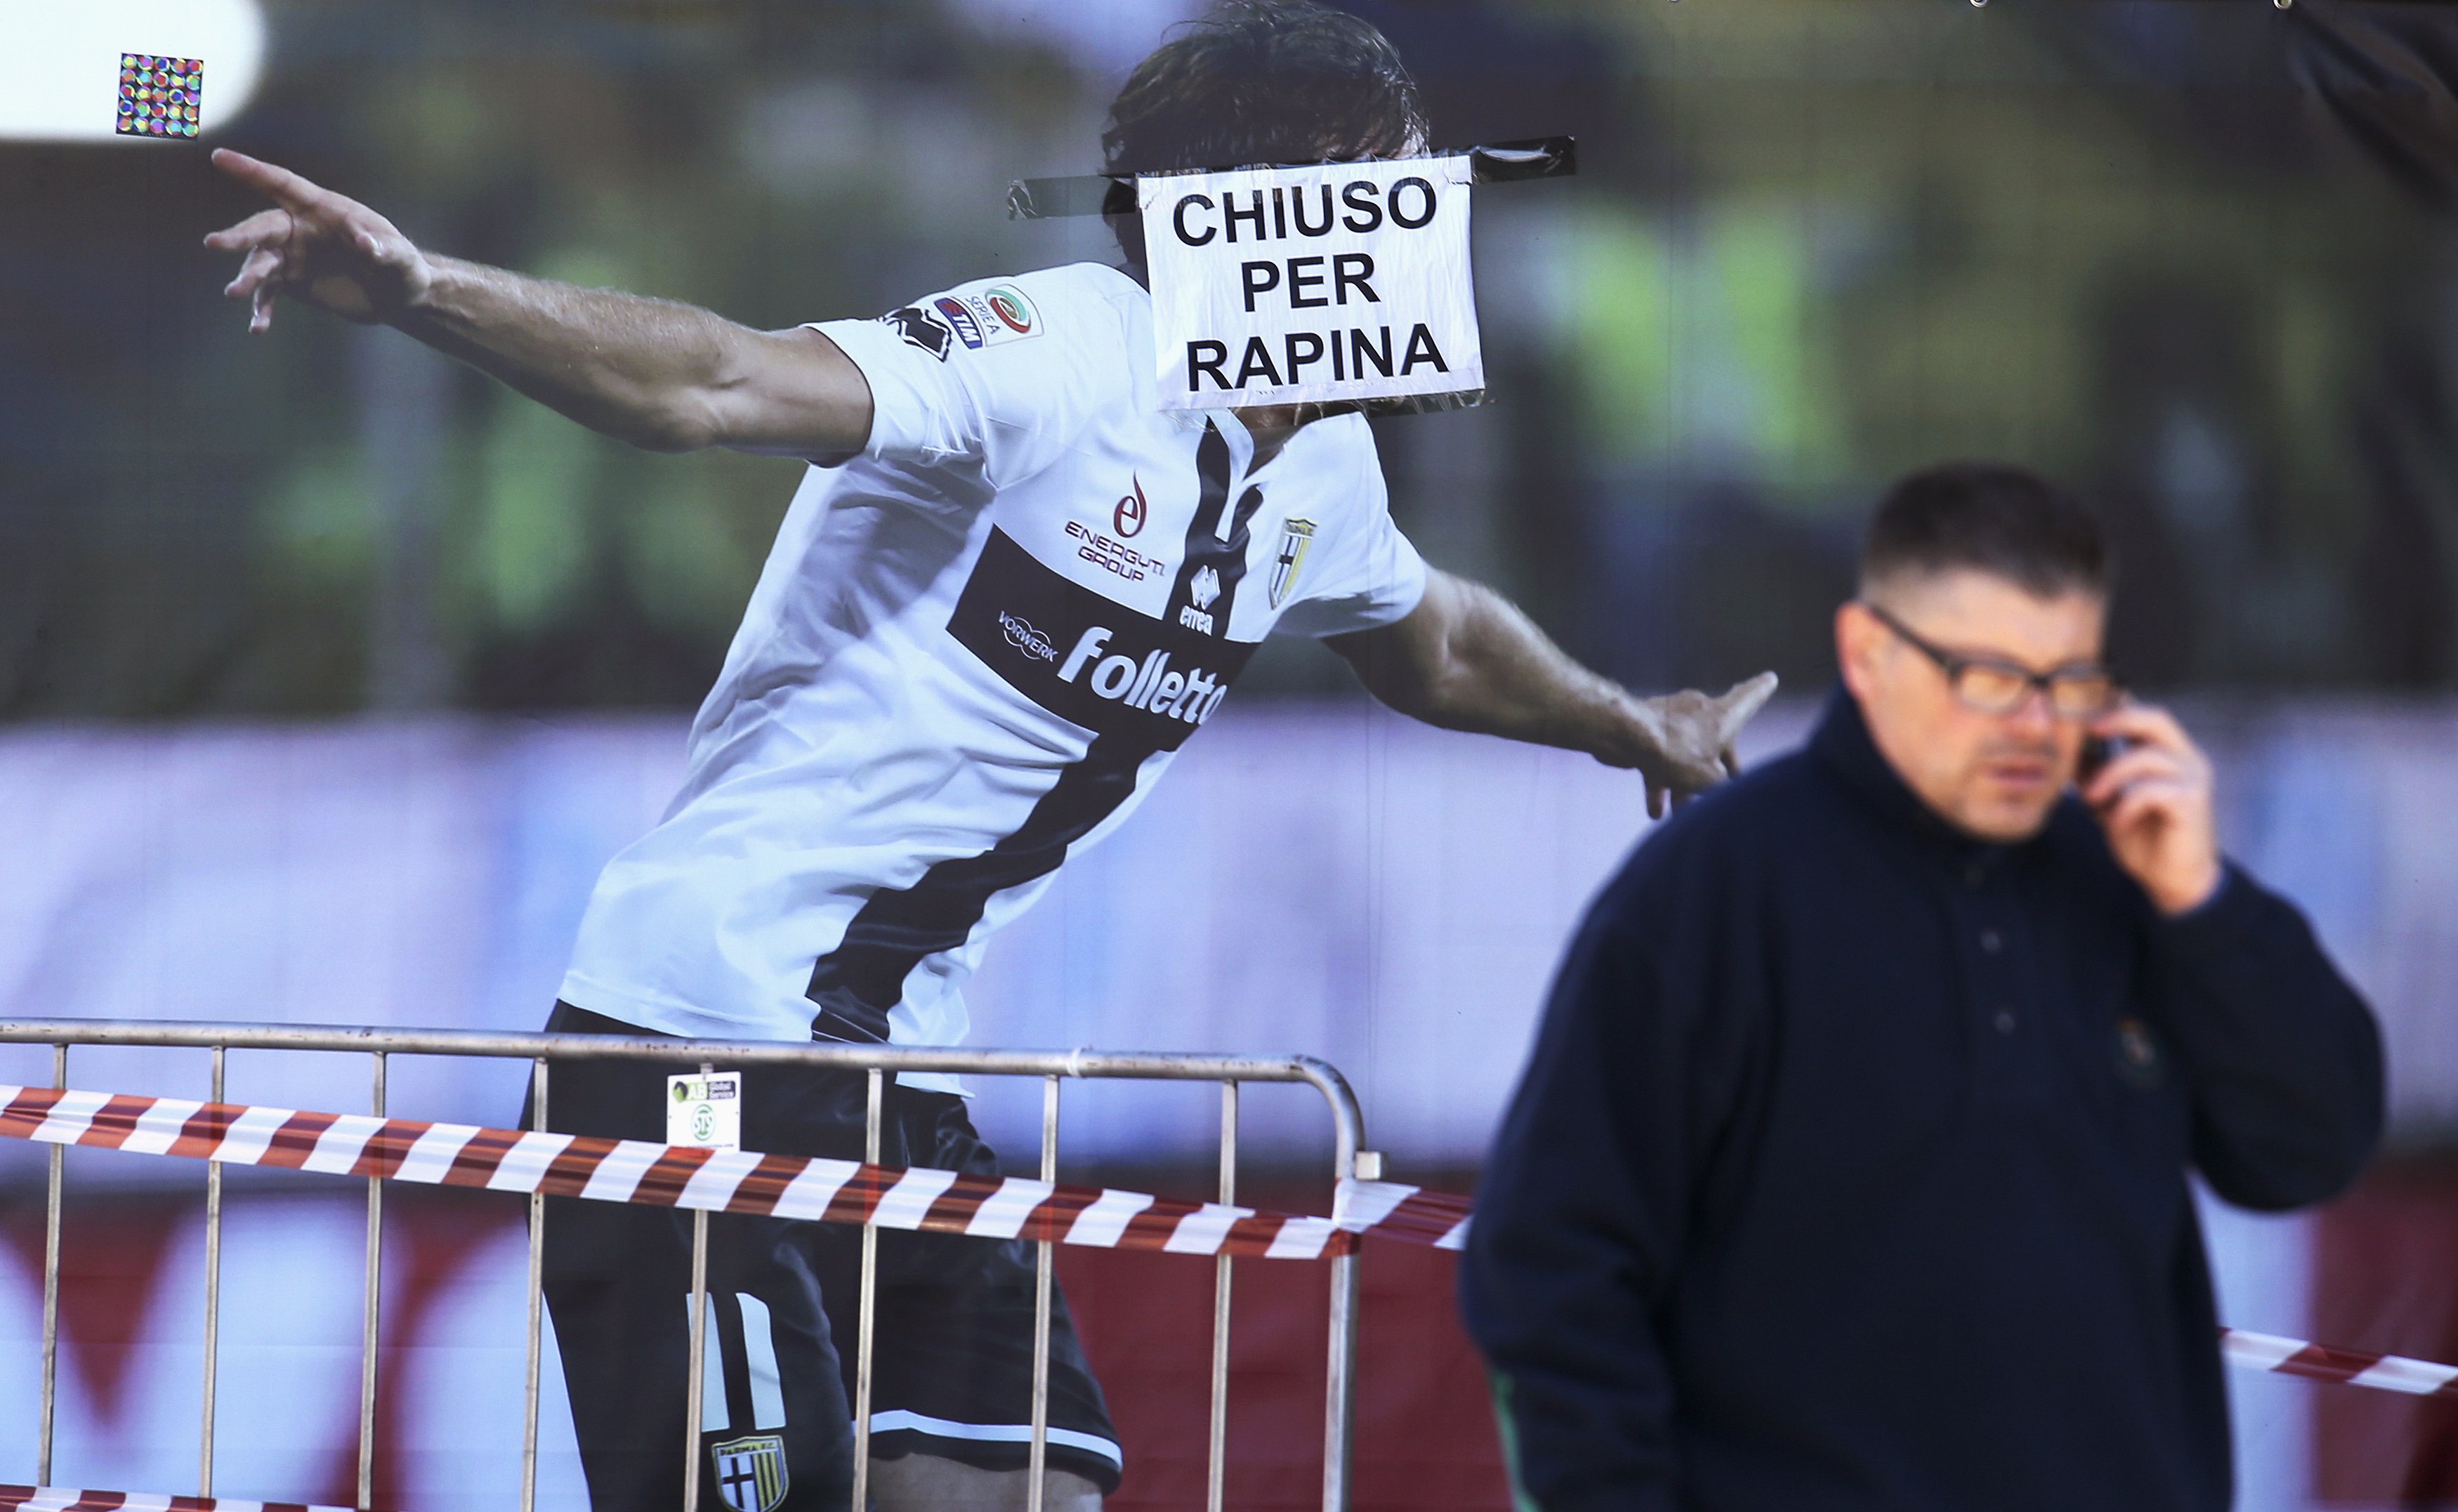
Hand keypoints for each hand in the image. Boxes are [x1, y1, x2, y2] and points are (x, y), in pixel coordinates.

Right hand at [203, 150, 434, 331]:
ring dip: (247, 277)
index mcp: (323, 209)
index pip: (283, 184)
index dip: (251, 170)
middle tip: (214, 244)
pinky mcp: (293, 282)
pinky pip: (270, 294)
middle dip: (240, 236)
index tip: (219, 157)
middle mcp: (301, 228)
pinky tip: (258, 328)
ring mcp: (294, 256)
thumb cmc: (403, 267)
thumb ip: (385, 249)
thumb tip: (366, 245)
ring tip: (235, 293)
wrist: (399, 298)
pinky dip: (262, 309)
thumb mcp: (401, 259)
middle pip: (263, 227)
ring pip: (261, 262)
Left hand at [1610, 672, 1779, 819]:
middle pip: (1715, 742)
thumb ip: (1724, 787)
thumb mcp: (1710, 778)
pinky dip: (1661, 781)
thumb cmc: (1676, 751)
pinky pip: (1660, 757)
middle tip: (1717, 797)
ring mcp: (1672, 717)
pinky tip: (1654, 810)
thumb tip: (1727, 792)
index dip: (1761, 690)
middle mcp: (1700, 710)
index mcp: (1723, 715)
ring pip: (1684, 755)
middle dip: (1714, 774)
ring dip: (1682, 785)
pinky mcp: (1648, 729)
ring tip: (1677, 814)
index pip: (1749, 697)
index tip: (1770, 677)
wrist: (1626, 735)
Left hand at [2080, 701, 2221, 914]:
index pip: (2145, 715)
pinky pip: (2152, 791)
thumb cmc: (2143, 836)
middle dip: (2118, 719)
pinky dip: (2126, 805)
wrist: (2171, 879)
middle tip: (2087, 730)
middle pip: (2157, 718)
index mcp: (2168, 752)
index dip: (2116, 705)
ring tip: (2090, 797)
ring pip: (2147, 756)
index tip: (2082, 707)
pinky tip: (2116, 824)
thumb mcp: (2110, 801)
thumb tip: (2065, 748)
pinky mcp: (2193, 802)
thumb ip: (2094, 774)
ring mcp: (2193, 778)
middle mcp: (2186, 758)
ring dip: (2111, 774)